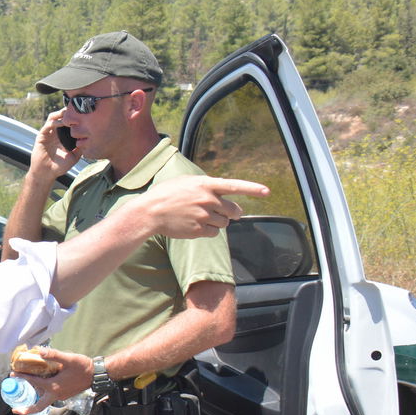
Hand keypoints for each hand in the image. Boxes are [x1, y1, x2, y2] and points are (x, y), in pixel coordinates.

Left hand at [12, 348, 91, 407]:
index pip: (34, 382)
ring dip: (33, 398)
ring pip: (43, 400)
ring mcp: (60, 396)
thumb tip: (40, 350)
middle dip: (26, 409)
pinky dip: (42, 393)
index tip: (13, 374)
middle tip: (14, 409)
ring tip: (24, 390)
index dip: (23, 377)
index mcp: (54, 387)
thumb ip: (53, 355)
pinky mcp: (64, 394)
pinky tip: (39, 384)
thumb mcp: (68, 359)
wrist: (96, 374)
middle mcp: (56, 394)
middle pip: (38, 406)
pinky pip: (49, 396)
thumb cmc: (82, 366)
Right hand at [29, 109, 79, 177]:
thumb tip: (90, 140)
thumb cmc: (59, 166)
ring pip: (54, 117)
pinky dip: (55, 122)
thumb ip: (81, 148)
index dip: (75, 117)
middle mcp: (56, 133)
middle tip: (77, 110)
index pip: (69, 122)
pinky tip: (62, 123)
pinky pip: (48, 125)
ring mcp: (48, 133)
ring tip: (69, 114)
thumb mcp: (74, 156)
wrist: (46, 173)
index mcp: (63, 136)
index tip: (84, 114)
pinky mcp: (42, 135)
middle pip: (61, 116)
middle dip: (68, 112)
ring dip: (61, 114)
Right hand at [134, 176, 269, 238]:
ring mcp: (203, 216)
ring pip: (225, 224)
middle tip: (223, 212)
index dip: (252, 188)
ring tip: (200, 217)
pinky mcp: (198, 230)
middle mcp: (207, 200)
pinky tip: (195, 225)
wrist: (149, 212)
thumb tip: (220, 190)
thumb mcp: (185, 181)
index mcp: (205, 184)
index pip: (235, 186)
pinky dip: (209, 231)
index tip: (267, 191)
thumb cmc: (166, 194)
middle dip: (232, 213)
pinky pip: (214, 233)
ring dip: (217, 222)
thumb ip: (205, 184)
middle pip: (234, 210)